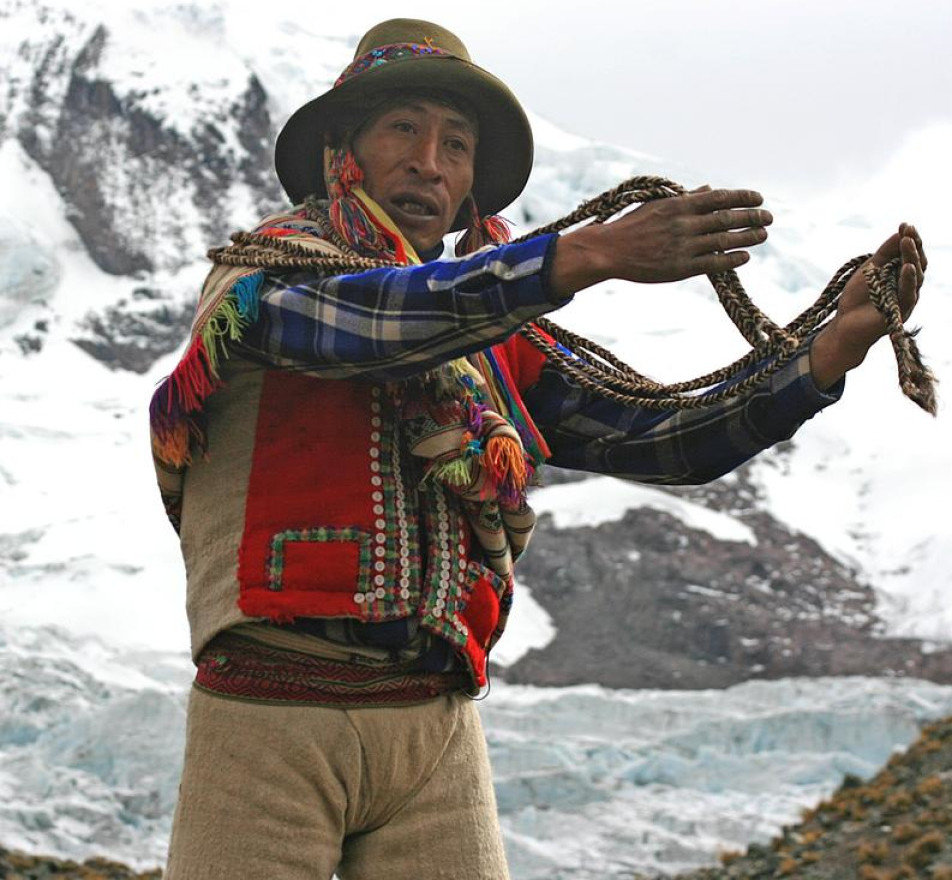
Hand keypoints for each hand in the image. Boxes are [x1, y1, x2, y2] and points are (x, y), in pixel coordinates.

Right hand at [550, 187, 772, 295]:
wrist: (608, 251)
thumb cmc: (631, 226)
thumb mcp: (657, 204)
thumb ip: (686, 198)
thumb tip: (710, 189)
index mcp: (678, 205)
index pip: (720, 197)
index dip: (743, 197)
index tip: (759, 198)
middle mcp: (684, 224)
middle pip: (727, 218)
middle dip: (752, 217)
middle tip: (769, 217)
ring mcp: (683, 246)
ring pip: (724, 240)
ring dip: (748, 237)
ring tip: (763, 235)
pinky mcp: (679, 268)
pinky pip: (713, 263)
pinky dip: (731, 258)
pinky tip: (744, 257)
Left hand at [809, 224, 925, 389]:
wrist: (844, 325)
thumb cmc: (857, 298)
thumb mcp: (869, 270)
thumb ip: (884, 253)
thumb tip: (900, 232)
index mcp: (901, 276)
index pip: (910, 254)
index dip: (910, 239)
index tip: (905, 224)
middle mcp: (908, 286)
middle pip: (917, 263)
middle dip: (913, 245)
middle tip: (908, 230)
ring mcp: (907, 299)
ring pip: (916, 276)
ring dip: (912, 257)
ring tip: (907, 242)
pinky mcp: (901, 312)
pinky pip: (908, 294)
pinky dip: (908, 280)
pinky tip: (907, 267)